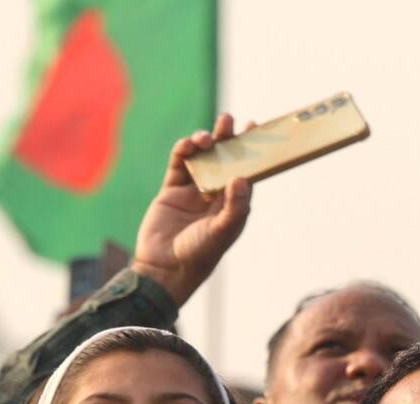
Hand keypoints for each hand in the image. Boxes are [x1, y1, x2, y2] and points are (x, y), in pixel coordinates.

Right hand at [131, 113, 254, 306]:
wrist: (164, 268)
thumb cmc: (199, 254)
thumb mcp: (222, 232)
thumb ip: (234, 206)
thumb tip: (241, 178)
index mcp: (233, 205)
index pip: (245, 173)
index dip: (250, 152)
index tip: (255, 129)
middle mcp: (214, 196)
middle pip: (223, 160)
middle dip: (227, 140)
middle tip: (230, 120)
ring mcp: (192, 192)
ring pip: (201, 159)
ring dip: (204, 144)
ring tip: (207, 137)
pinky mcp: (171, 191)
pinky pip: (178, 165)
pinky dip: (183, 152)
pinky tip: (188, 144)